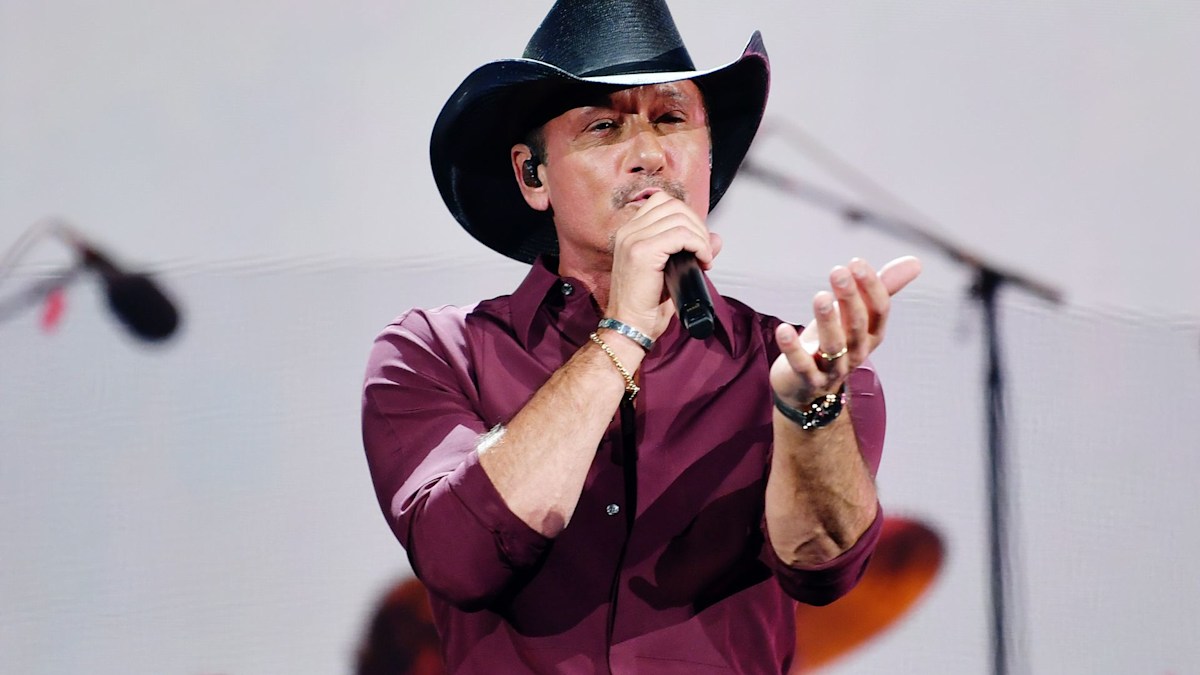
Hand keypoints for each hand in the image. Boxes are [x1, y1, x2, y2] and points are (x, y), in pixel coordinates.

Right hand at [606, 192, 721, 339]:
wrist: (629, 326)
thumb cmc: (646, 305)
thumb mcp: (671, 272)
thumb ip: (691, 250)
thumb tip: (716, 239)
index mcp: (630, 231)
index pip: (662, 202)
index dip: (687, 218)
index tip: (696, 242)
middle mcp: (628, 231)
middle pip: (673, 205)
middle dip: (697, 225)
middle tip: (704, 251)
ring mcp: (633, 239)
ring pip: (679, 218)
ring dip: (700, 237)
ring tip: (703, 258)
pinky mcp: (642, 251)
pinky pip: (681, 235)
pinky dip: (698, 245)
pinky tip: (702, 261)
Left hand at [770, 256, 921, 404]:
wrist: (806, 387)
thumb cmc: (834, 341)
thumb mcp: (856, 315)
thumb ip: (882, 289)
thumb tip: (916, 262)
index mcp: (871, 335)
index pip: (879, 311)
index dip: (871, 287)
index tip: (856, 263)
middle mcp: (856, 352)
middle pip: (857, 325)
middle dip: (850, 298)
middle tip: (838, 271)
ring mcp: (833, 369)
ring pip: (834, 346)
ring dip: (827, 321)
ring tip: (820, 296)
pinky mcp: (808, 380)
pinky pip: (802, 365)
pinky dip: (793, 349)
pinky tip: (783, 330)